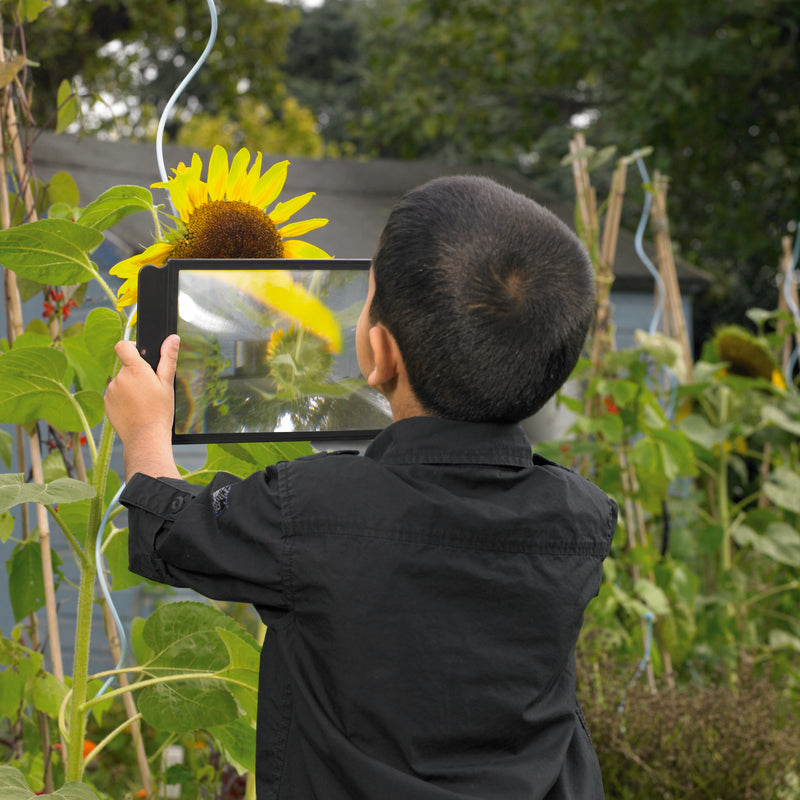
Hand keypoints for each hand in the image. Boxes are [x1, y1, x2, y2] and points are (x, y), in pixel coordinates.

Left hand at [104, 334, 180, 479]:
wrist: (145, 437)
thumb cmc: (160, 411)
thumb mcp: (167, 384)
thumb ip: (168, 358)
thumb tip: (172, 338)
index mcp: (135, 370)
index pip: (123, 346)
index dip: (130, 348)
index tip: (139, 356)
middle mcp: (119, 378)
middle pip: (125, 367)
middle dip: (135, 374)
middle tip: (149, 390)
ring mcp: (111, 390)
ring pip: (120, 382)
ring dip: (129, 388)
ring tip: (142, 403)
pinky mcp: (106, 403)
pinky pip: (114, 394)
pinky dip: (122, 399)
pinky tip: (133, 410)